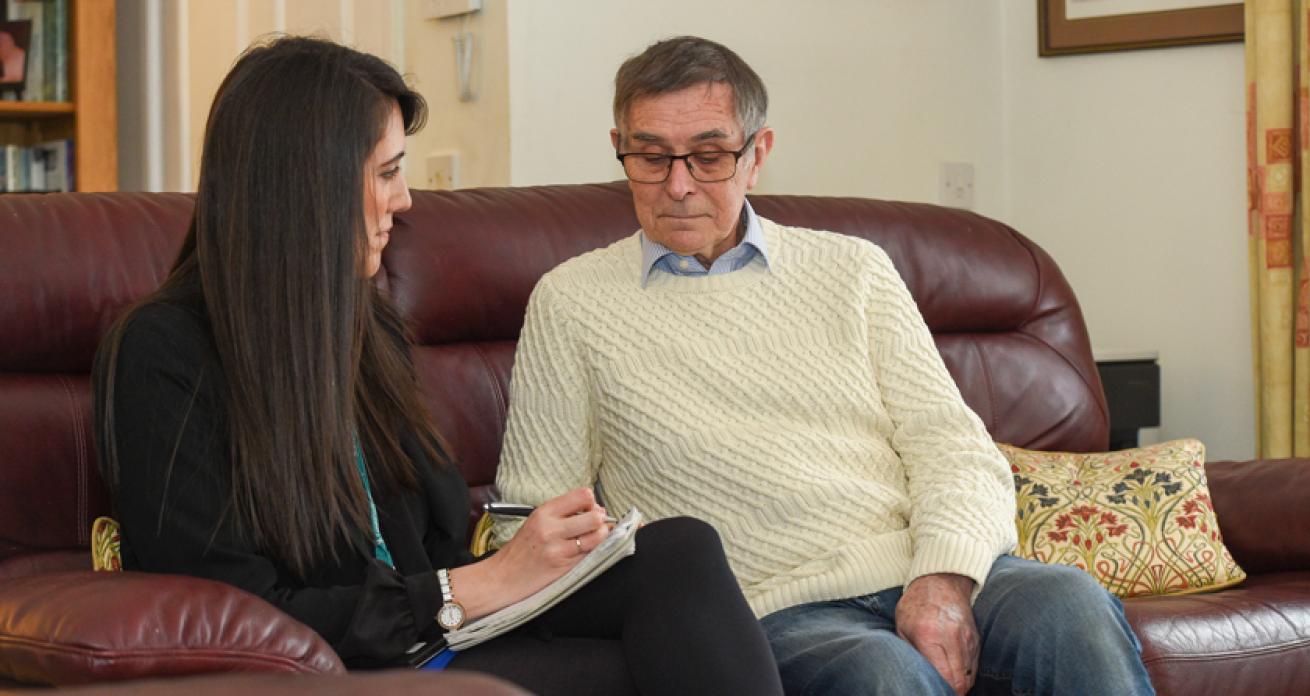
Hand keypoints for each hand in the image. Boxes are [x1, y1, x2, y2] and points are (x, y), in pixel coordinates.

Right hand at [482, 487, 610, 600]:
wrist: (503, 577)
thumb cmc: (521, 549)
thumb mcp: (536, 521)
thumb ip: (563, 513)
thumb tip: (597, 510)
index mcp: (545, 512)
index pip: (583, 496)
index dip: (592, 502)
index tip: (590, 509)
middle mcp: (552, 529)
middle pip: (595, 517)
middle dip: (601, 520)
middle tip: (597, 525)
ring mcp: (559, 549)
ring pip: (597, 537)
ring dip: (602, 537)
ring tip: (594, 538)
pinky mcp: (564, 567)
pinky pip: (591, 555)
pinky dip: (594, 551)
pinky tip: (587, 551)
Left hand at [896, 573, 978, 694]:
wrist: (941, 580)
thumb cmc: (916, 604)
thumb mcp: (902, 627)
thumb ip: (910, 653)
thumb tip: (916, 675)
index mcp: (929, 636)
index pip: (943, 675)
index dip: (941, 690)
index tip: (934, 692)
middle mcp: (952, 639)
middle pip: (960, 681)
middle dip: (951, 692)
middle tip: (941, 692)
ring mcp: (967, 639)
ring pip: (969, 676)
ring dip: (959, 685)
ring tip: (947, 687)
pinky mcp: (975, 639)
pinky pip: (974, 666)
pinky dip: (966, 675)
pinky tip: (955, 675)